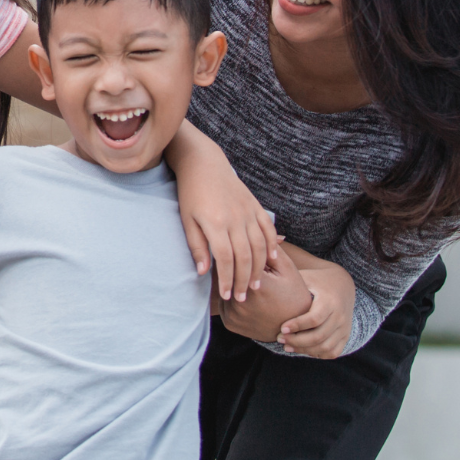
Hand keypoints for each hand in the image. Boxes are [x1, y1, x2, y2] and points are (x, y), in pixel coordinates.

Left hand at [173, 146, 279, 303]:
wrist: (203, 163)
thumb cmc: (191, 193)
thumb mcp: (187, 220)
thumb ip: (196, 246)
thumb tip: (203, 272)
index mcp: (216, 223)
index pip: (226, 260)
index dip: (227, 280)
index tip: (226, 295)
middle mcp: (235, 219)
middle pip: (245, 257)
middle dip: (243, 280)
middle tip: (242, 296)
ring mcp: (248, 211)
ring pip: (260, 246)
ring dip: (259, 268)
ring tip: (254, 284)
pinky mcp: (255, 205)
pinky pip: (268, 228)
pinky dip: (272, 244)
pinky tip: (271, 258)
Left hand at [217, 239, 309, 341]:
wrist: (296, 327)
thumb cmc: (294, 293)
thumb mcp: (286, 268)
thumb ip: (268, 249)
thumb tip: (250, 230)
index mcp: (256, 285)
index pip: (233, 259)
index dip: (231, 249)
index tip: (231, 241)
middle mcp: (241, 302)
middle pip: (224, 274)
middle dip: (226, 262)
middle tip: (226, 251)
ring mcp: (234, 315)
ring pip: (221, 288)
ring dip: (225, 278)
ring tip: (230, 269)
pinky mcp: (230, 323)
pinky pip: (221, 303)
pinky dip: (225, 294)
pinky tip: (233, 286)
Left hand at [279, 260, 355, 358]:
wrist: (343, 285)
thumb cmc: (316, 281)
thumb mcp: (305, 277)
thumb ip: (288, 280)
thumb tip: (261, 280)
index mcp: (329, 300)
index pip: (314, 318)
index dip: (297, 325)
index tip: (281, 328)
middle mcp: (340, 316)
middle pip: (319, 336)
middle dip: (297, 341)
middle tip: (279, 339)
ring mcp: (344, 328)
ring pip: (325, 347)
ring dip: (305, 350)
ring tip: (287, 346)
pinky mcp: (345, 336)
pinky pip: (333, 352)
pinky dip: (317, 354)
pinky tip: (302, 349)